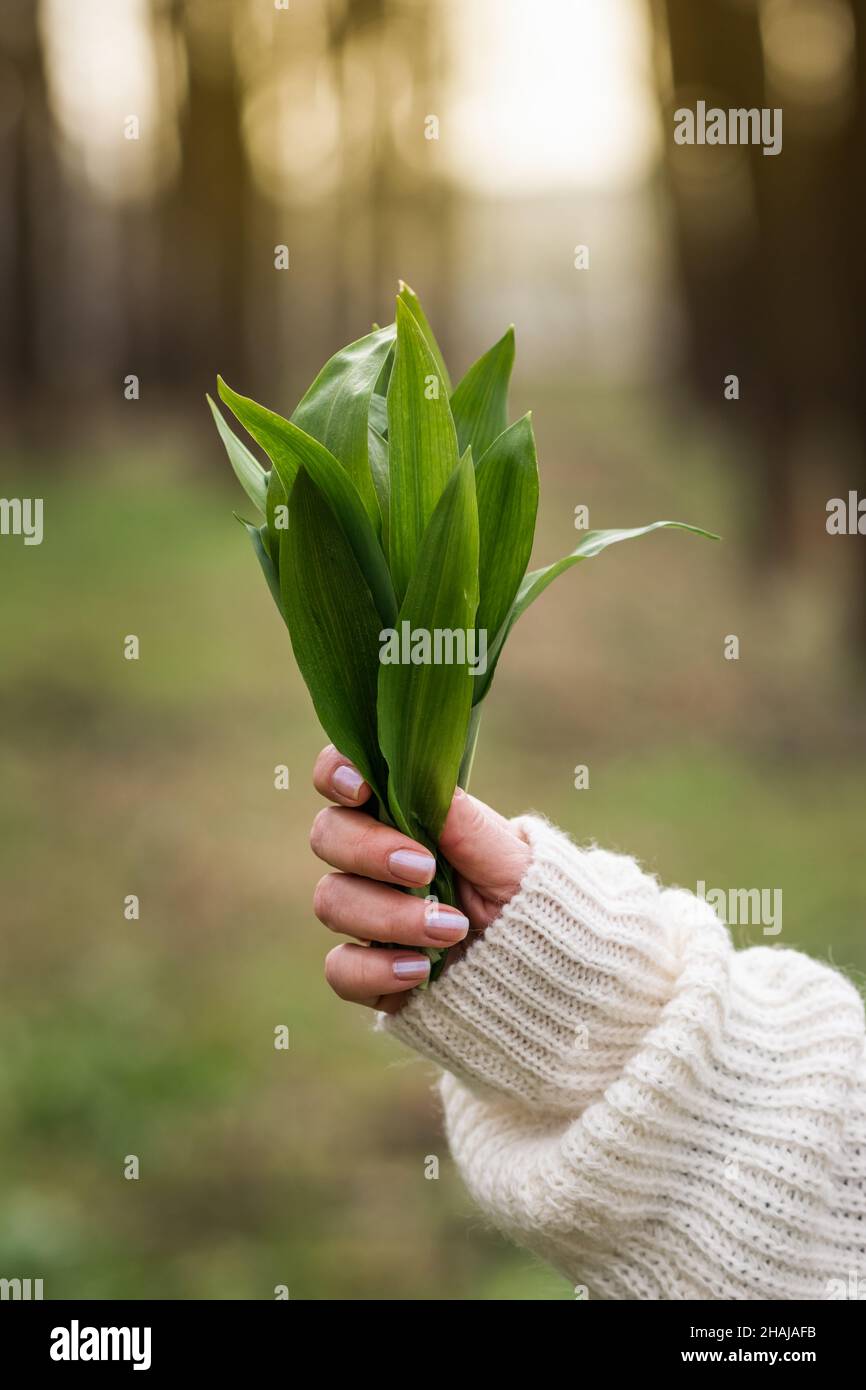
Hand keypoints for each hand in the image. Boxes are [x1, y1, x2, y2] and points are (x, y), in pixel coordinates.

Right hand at [310, 744, 530, 1012]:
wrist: (540, 967)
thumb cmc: (526, 897)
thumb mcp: (512, 860)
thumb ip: (468, 826)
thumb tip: (428, 782)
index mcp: (404, 816)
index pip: (344, 775)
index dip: (337, 772)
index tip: (360, 789)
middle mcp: (372, 860)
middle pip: (327, 835)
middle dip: (369, 850)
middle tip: (425, 870)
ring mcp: (365, 915)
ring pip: (332, 900)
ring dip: (389, 916)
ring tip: (452, 930)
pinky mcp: (367, 969)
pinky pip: (340, 969)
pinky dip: (376, 970)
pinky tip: (420, 971)